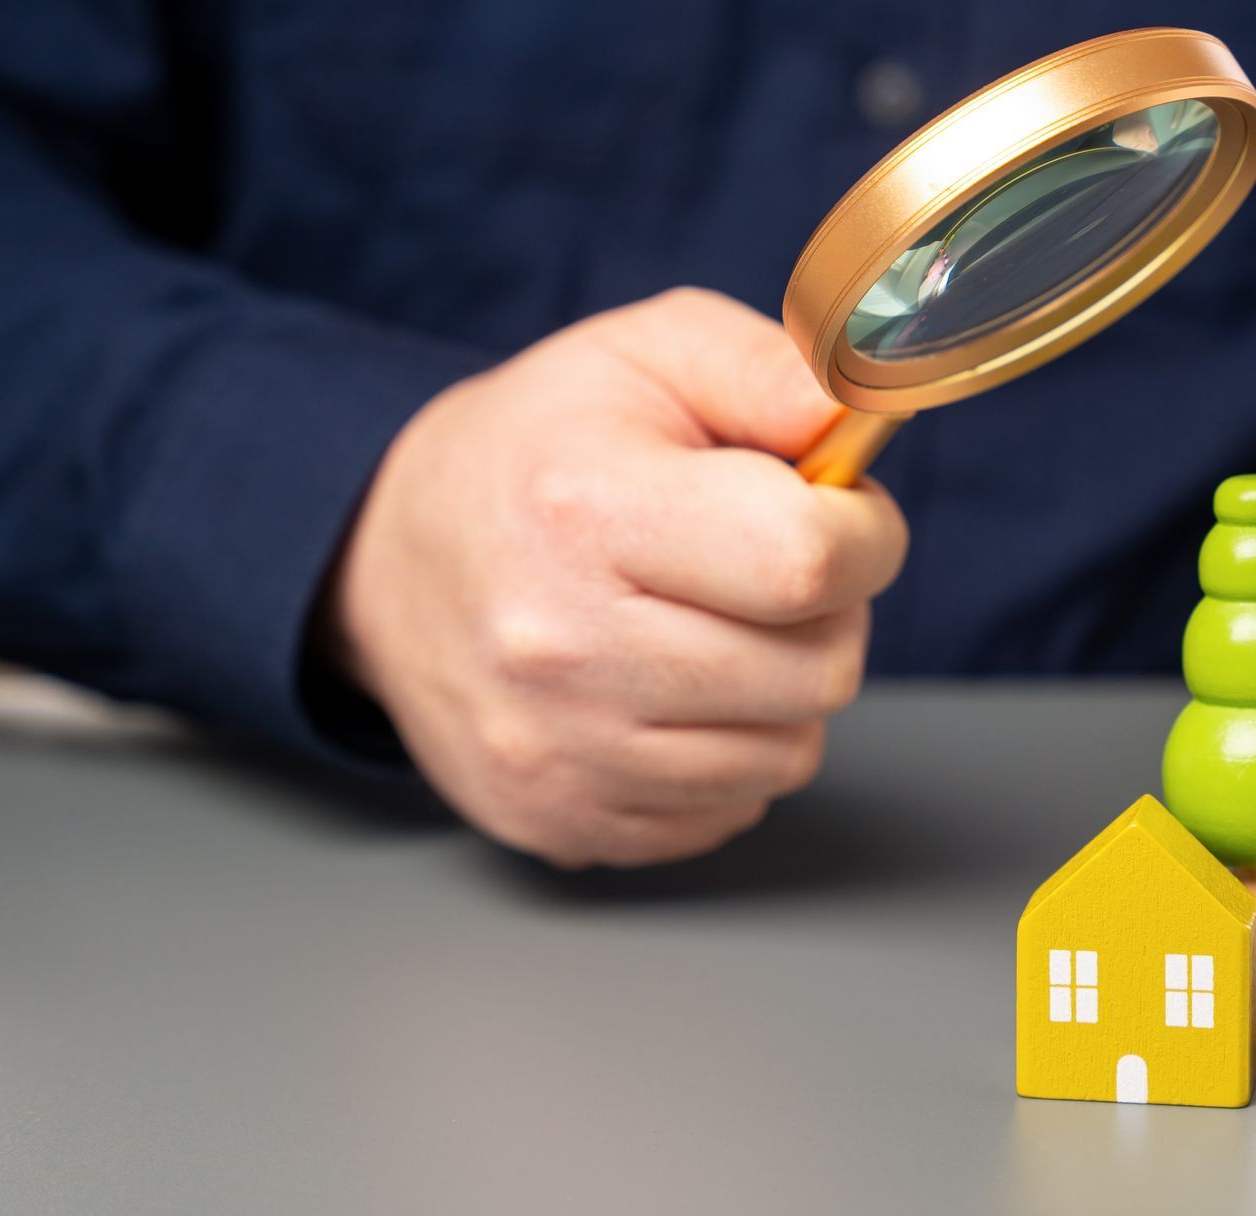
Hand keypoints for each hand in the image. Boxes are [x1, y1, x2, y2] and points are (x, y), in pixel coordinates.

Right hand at [320, 288, 907, 867]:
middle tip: (767, 569)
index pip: (806, 561)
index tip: (844, 514)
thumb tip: (859, 411)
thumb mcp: (652, 354)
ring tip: (719, 626)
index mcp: (589, 513)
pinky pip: (731, 810)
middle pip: (817, 672)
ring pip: (787, 754)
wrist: (390, 561)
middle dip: (829, 613)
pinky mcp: (562, 822)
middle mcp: (562, 649)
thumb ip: (772, 370)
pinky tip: (675, 692)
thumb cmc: (544, 450)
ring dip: (783, 691)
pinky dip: (728, 754)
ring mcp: (558, 753)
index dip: (865, 535)